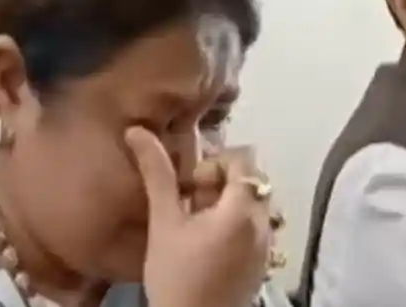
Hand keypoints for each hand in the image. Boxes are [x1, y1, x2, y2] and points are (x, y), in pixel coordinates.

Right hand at [126, 127, 271, 306]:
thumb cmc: (176, 275)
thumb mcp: (163, 222)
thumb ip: (157, 174)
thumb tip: (138, 131)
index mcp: (243, 209)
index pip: (243, 158)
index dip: (214, 164)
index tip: (190, 187)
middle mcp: (264, 223)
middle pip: (250, 180)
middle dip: (220, 184)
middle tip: (190, 205)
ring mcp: (267, 245)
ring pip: (252, 204)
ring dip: (226, 205)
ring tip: (196, 226)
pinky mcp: (263, 263)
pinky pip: (255, 228)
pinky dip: (234, 226)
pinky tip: (207, 246)